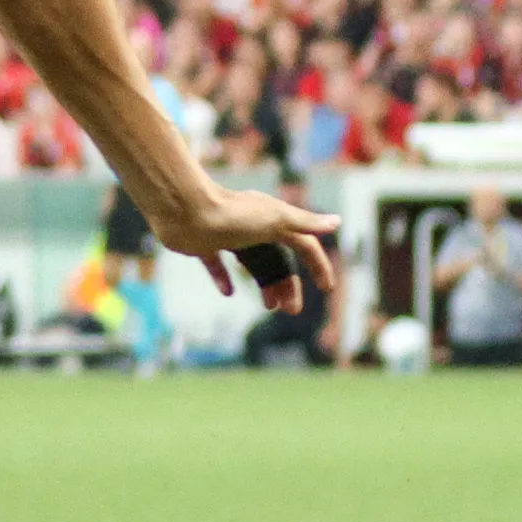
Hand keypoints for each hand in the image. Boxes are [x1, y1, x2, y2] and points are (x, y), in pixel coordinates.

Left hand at [144, 181, 341, 311]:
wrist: (185, 210)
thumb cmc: (233, 214)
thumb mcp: (275, 219)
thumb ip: (304, 223)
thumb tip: (337, 223)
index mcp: (274, 220)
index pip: (304, 246)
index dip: (318, 266)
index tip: (327, 288)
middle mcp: (252, 227)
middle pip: (278, 261)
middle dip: (288, 285)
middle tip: (291, 310)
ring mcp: (228, 236)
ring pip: (251, 265)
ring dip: (264, 285)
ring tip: (270, 307)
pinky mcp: (203, 245)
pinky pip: (216, 264)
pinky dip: (223, 277)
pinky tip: (229, 292)